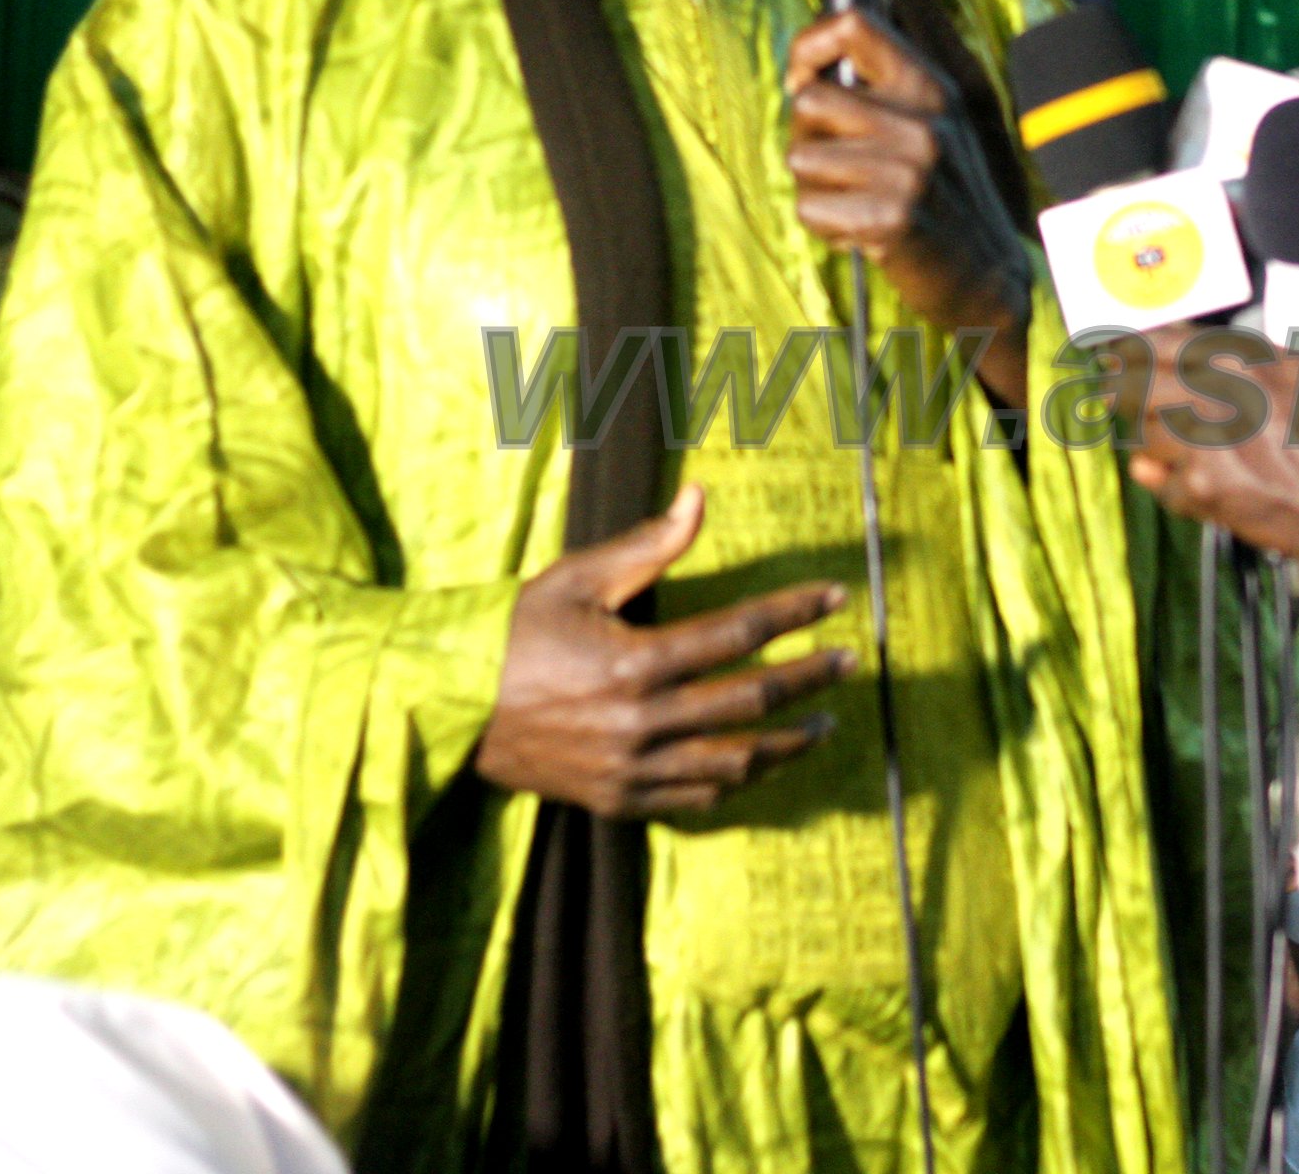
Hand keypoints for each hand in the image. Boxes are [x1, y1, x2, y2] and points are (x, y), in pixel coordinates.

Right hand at [475, 484, 854, 817]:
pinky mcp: (617, 800)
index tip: (835, 599)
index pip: (739, 633)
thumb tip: (700, 498)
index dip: (795, 612)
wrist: (450, 708)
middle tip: (848, 662)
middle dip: (808, 679)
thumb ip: (648, 546)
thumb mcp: (578, 578)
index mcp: (634, 662)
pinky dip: (737, 782)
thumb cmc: (516, 632)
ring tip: (824, 724)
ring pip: (734, 762)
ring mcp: (630, 769)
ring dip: (788, 743)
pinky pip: (696, 798)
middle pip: (751, 700)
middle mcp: (639, 722)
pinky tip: (762, 761)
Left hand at [785, 9, 1031, 407]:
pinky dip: (825, 226)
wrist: (985, 273)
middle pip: (807, 100)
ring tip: (857, 203)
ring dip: (815, 189)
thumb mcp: (928, 124)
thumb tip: (803, 68)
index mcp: (929, 86)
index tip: (802, 79)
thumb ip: (879, 89)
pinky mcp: (893, 216)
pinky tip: (863, 232)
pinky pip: (809, 208)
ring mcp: (911, 169)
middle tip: (840, 168)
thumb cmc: (941, 195)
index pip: (852, 23)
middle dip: (806, 138)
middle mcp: (923, 121)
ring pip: (800, 157)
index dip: (807, 45)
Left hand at [1120, 325, 1298, 600]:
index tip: (1124, 345)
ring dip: (1139, 427)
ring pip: (1146, 428)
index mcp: (1255, 359)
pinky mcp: (1205, 488)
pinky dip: (1160, 478)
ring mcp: (1210, 442)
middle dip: (1120, 381)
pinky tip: (1157, 471)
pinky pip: (1163, 480)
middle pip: (1142, 380)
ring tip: (1132, 423)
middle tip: (1108, 381)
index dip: (1140, 343)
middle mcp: (1225, 393)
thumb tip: (1247, 345)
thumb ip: (1279, 357)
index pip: (1173, 340)